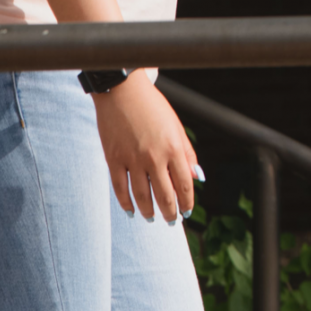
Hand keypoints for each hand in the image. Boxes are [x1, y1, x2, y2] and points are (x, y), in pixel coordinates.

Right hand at [93, 73, 197, 222]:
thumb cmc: (152, 106)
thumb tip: (197, 178)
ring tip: (151, 218)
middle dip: (170, 213)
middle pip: (165, 196)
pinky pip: (120, 188)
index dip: (187, 202)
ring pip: (142, 196)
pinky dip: (126, 203)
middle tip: (172, 220)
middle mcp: (154, 157)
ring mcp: (132, 159)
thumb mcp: (176, 126)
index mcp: (174, 148)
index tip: (187, 211)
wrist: (121, 90)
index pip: (185, 185)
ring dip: (149, 212)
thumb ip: (187, 153)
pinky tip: (131, 210)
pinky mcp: (113, 158)